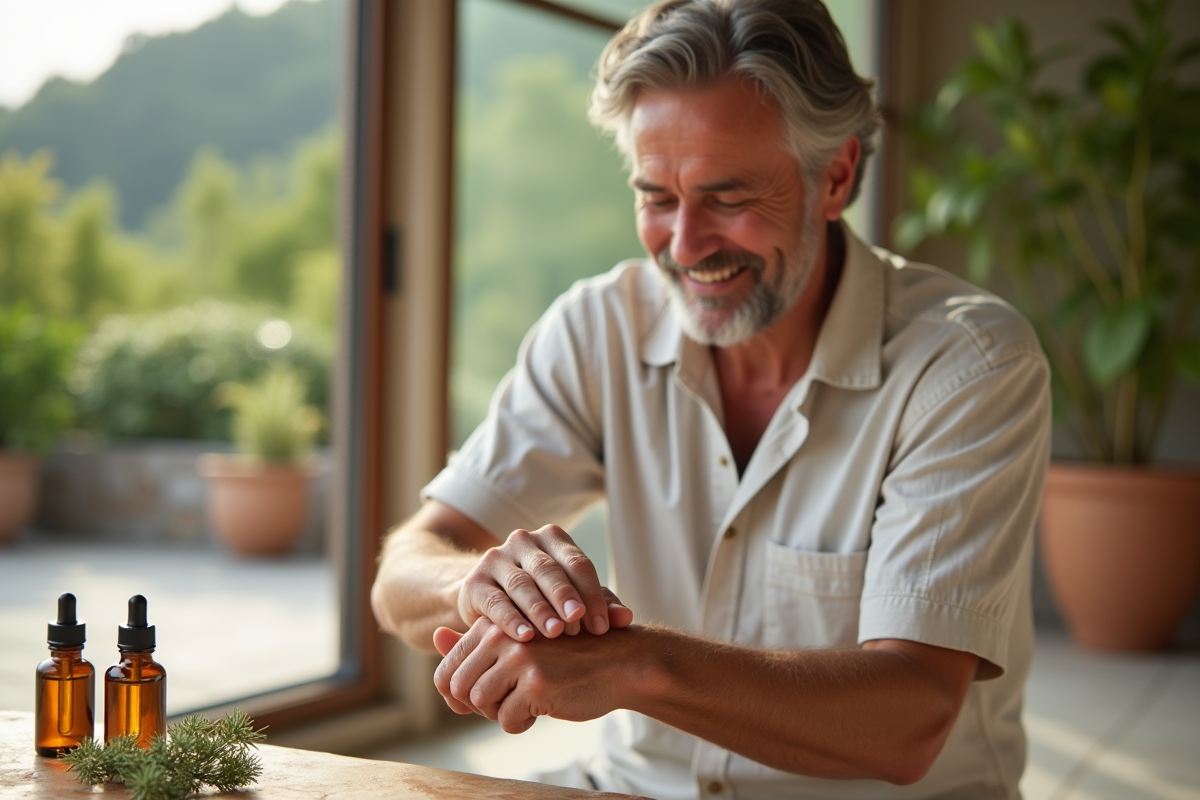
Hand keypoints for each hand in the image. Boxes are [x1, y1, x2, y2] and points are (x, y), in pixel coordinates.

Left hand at [433, 618, 631, 732]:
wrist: (618, 662)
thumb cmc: (567, 656)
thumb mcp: (518, 644)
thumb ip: (475, 643)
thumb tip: (436, 636)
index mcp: (494, 623)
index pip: (447, 668)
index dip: (458, 696)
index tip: (483, 701)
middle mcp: (502, 634)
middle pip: (458, 688)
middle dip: (477, 707)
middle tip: (504, 706)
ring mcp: (519, 656)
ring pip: (479, 702)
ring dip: (499, 715)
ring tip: (522, 707)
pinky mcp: (536, 681)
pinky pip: (506, 718)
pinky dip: (519, 724)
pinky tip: (538, 712)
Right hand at [457, 524, 632, 640]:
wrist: (488, 598)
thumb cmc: (542, 598)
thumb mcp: (572, 599)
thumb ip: (600, 606)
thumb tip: (626, 618)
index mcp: (553, 539)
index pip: (577, 563)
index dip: (591, 594)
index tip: (601, 627)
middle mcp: (524, 542)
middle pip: (549, 570)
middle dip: (565, 598)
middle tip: (578, 624)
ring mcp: (496, 559)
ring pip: (521, 584)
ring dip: (539, 610)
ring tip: (554, 633)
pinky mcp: (474, 582)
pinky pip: (495, 601)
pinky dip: (510, 619)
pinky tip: (524, 636)